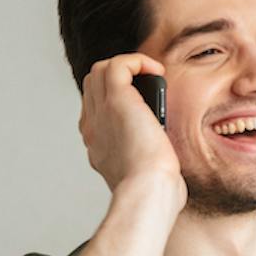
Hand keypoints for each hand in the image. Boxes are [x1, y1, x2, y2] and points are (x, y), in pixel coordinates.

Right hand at [79, 53, 185, 206]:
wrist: (148, 191)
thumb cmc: (155, 193)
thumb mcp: (148, 176)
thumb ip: (148, 162)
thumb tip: (161, 158)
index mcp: (97, 145)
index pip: (97, 111)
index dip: (116, 102)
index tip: (143, 109)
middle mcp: (93, 127)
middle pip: (94, 86)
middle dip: (119, 79)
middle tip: (149, 87)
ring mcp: (101, 112)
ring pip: (100, 71)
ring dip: (127, 67)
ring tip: (153, 75)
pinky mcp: (116, 100)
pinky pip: (118, 65)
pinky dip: (137, 61)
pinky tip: (157, 71)